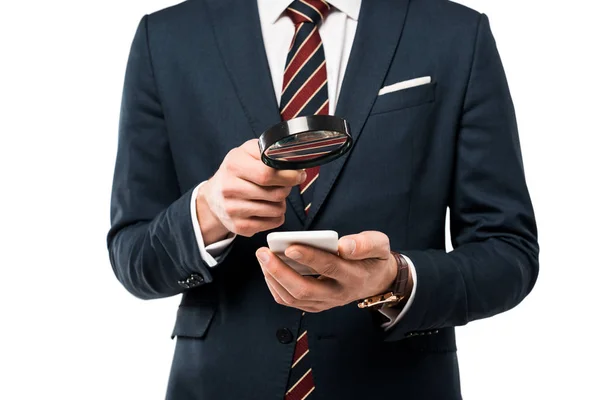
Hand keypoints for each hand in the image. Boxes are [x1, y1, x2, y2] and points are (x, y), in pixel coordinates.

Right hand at [197, 139, 306, 243]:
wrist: (214, 195)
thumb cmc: (237, 172)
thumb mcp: (248, 152)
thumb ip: (269, 151)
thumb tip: (295, 159)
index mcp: (234, 164)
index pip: (268, 173)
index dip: (289, 175)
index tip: (297, 175)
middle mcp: (230, 188)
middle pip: (275, 193)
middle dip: (287, 189)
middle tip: (283, 185)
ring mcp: (233, 209)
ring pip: (277, 210)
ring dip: (281, 203)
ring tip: (272, 196)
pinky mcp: (239, 226)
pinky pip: (273, 223)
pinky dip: (276, 216)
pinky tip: (268, 208)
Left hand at [256, 231, 401, 312]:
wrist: (375, 280)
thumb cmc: (373, 257)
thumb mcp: (379, 245)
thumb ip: (365, 244)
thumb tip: (343, 246)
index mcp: (354, 277)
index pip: (329, 268)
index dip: (309, 258)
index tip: (290, 247)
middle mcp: (338, 294)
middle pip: (304, 289)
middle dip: (279, 271)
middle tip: (263, 252)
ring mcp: (324, 303)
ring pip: (293, 298)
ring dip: (273, 278)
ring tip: (262, 256)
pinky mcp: (314, 305)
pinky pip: (289, 300)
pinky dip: (275, 286)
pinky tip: (267, 268)